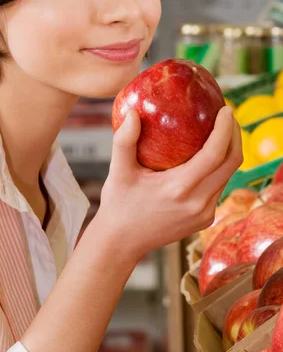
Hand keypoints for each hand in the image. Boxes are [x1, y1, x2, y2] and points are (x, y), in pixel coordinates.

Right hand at [98, 106, 241, 262]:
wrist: (122, 242)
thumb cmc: (119, 204)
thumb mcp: (118, 171)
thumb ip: (124, 141)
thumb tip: (134, 112)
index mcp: (179, 189)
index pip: (214, 154)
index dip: (225, 129)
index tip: (225, 109)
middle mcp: (198, 203)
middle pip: (231, 164)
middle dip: (234, 135)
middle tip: (226, 114)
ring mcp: (204, 214)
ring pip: (228, 176)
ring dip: (228, 151)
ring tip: (219, 129)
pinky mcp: (205, 219)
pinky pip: (219, 187)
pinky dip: (218, 167)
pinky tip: (208, 154)